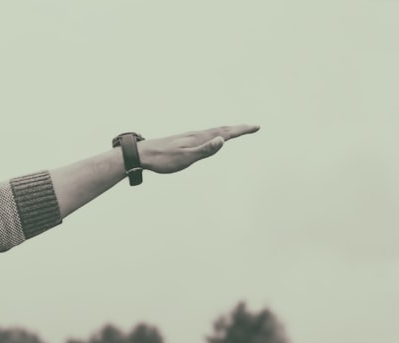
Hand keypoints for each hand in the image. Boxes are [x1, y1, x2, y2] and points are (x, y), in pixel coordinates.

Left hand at [139, 124, 259, 174]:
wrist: (142, 154)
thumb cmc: (163, 159)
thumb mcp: (185, 158)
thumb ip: (204, 150)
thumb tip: (223, 140)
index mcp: (200, 138)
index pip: (225, 133)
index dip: (241, 130)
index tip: (256, 126)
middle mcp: (196, 135)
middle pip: (221, 130)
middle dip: (239, 128)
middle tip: (253, 127)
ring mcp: (189, 137)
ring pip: (213, 132)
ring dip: (228, 130)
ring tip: (237, 130)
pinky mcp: (183, 141)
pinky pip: (204, 135)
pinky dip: (214, 134)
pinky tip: (211, 137)